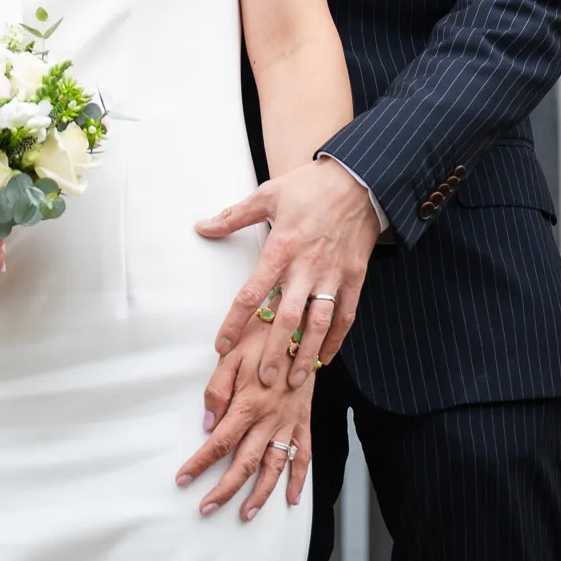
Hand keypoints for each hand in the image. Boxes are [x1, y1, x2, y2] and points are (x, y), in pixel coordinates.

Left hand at [175, 326, 312, 520]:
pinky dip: (298, 479)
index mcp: (248, 403)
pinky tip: (291, 499)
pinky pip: (304, 455)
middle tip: (206, 508)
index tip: (183, 479)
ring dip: (260, 494)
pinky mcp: (304, 420)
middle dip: (225, 489)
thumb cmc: (260, 337)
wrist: (300, 326)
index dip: (200, 463)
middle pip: (245, 463)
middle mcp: (269, 419)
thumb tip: (207, 422)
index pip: (219, 442)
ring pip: (274, 466)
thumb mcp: (231, 354)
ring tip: (245, 514)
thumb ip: (217, 388)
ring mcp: (289, 422)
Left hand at [197, 159, 378, 383]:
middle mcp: (307, 266)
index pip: (253, 292)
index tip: (222, 345)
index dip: (235, 321)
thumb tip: (202, 227)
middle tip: (263, 379)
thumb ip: (234, 216)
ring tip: (295, 380)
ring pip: (318, 323)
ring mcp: (333, 274)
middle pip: (287, 316)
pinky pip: (345, 315)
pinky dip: (336, 339)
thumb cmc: (310, 187)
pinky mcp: (354, 277)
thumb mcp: (268, 195)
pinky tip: (326, 357)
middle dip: (274, 350)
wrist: (358, 180)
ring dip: (306, 353)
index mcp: (282, 248)